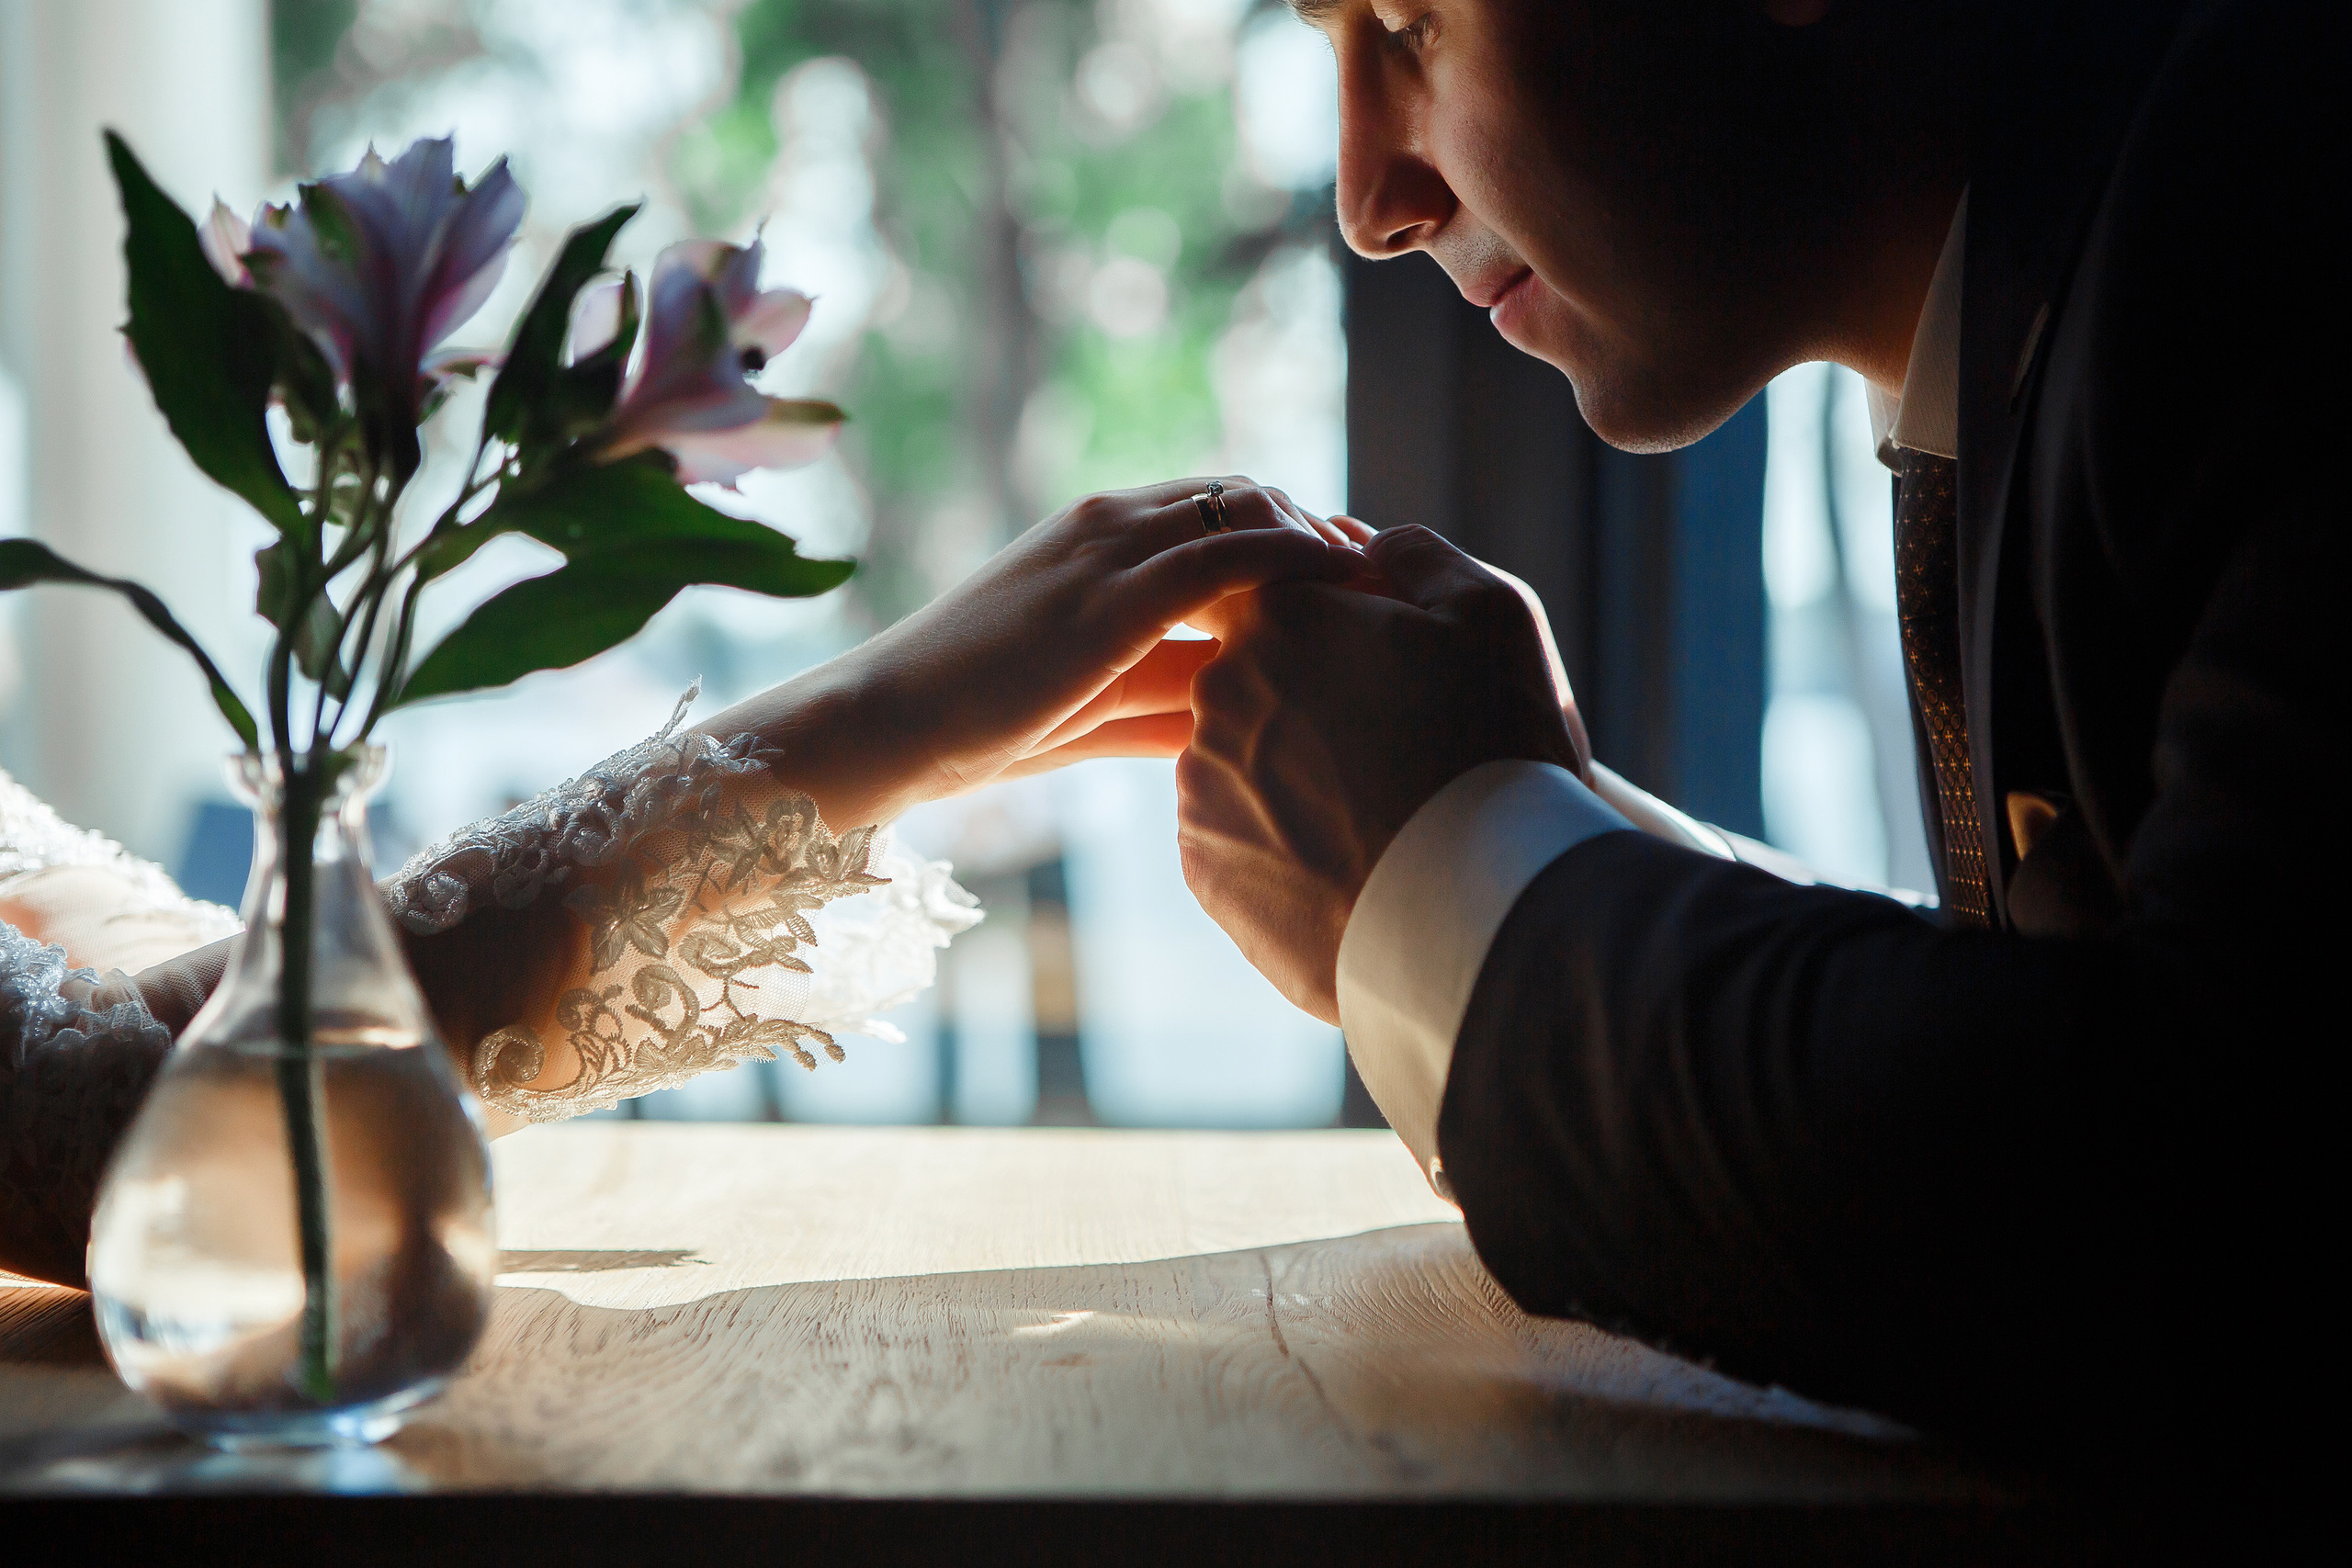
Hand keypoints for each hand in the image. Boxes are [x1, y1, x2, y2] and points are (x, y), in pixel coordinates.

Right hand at [699, 477, 1358, 826]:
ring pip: (1250, 508)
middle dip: (1324, 532)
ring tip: (1381, 592)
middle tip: (1386, 584)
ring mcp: (1112, 547)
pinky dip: (1294, 566)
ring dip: (1323, 543)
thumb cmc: (979, 721)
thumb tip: (1240, 719)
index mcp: (1100, 534)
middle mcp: (1110, 520)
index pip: (1222, 503)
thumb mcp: (1091, 702)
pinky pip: (1231, 553)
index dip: (1295, 533)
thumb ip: (1163, 696)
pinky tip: (1338, 602)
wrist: (892, 725)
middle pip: (1250, 493)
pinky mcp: (1114, 591)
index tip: (1352, 580)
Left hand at [1177, 526, 1586, 1022]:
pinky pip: (1237, 836)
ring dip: (1296, 774)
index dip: (1331, 624)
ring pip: (1245, 759)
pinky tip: (1348, 859)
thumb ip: (1415, 555)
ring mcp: (1202, 784)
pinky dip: (1284, 842)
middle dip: (1312, 700)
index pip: (1276, 592)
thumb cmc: (1495, 751)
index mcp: (1278, 616)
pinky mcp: (1204, 866)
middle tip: (1393, 746)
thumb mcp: (1490, 613)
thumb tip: (1364, 543)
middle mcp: (1219, 691)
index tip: (1381, 664)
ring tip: (1377, 811)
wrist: (1478, 912)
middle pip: (1258, 677)